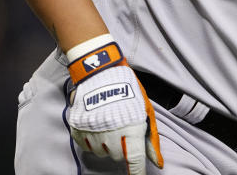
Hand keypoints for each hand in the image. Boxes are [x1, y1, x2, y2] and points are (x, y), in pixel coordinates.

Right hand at [67, 42, 162, 172]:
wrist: (100, 72)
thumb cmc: (128, 89)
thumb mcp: (144, 110)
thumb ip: (150, 138)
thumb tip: (158, 163)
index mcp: (131, 128)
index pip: (134, 161)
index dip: (136, 172)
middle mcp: (111, 133)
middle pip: (117, 156)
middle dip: (122, 147)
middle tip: (122, 129)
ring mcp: (92, 132)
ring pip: (101, 152)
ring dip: (106, 144)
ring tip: (109, 124)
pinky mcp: (78, 129)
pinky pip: (86, 146)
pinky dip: (92, 140)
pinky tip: (97, 125)